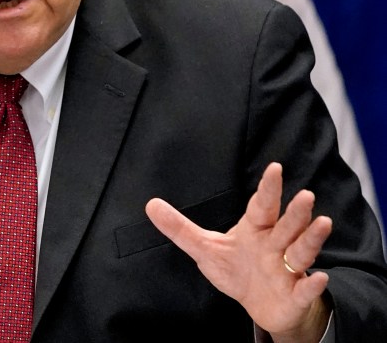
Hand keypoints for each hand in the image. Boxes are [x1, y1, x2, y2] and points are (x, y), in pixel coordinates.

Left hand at [145, 163, 331, 342]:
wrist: (261, 305)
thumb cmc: (236, 270)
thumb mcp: (204, 249)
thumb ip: (179, 228)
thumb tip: (150, 204)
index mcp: (256, 230)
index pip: (263, 206)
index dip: (268, 188)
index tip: (275, 167)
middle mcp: (276, 245)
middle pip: (287, 226)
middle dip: (296, 212)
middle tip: (305, 194)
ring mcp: (288, 269)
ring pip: (302, 251)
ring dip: (312, 238)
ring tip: (322, 222)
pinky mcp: (295, 294)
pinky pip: (306, 289)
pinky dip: (313, 285)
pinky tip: (320, 277)